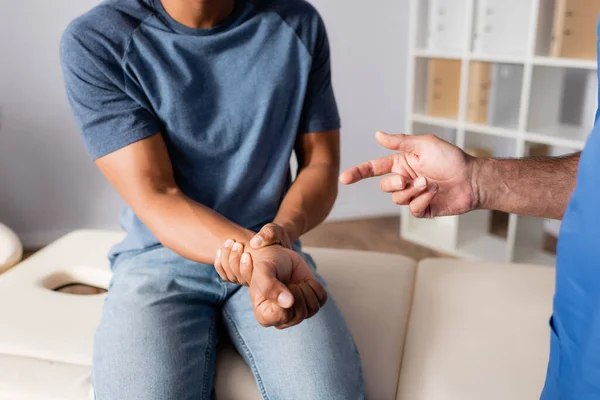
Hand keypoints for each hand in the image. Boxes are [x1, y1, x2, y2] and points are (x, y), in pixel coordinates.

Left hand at [214, 223, 292, 285]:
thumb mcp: (276, 232)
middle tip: (236, 243)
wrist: (275, 241)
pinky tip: (220, 250)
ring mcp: (247, 279)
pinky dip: (220, 264)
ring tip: (229, 242)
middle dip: (233, 259)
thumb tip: (254, 243)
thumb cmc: (277, 236)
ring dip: (226, 259)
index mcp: (268, 274)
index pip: (252, 278)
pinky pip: (226, 275)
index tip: (242, 245)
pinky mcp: (239, 274)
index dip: (244, 266)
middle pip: (240, 278)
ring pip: (231, 277)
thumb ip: (268, 235)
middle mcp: (257, 281)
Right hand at [217, 243, 326, 328]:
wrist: (277, 255)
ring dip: (305, 289)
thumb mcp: (263, 271)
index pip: (281, 317)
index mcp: (264, 316)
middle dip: (296, 292)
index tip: (278, 285)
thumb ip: (269, 287)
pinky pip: (322, 299)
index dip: (283, 300)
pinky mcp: (311, 303)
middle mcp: (281, 319)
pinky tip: (303, 282)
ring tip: (294, 282)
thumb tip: (289, 303)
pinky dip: (315, 286)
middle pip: (300, 315)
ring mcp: (297, 313)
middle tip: (287, 282)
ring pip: (313, 309)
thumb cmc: (267, 264)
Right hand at [339, 131, 476, 217]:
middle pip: (384, 186)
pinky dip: (421, 201)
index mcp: (401, 163)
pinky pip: (412, 209)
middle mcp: (405, 179)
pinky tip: (433, 194)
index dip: (358, 173)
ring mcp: (413, 195)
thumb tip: (377, 134)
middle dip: (395, 183)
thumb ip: (399, 141)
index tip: (344, 178)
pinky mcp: (423, 208)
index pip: (374, 169)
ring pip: (397, 199)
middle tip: (409, 180)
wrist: (472, 179)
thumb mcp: (424, 144)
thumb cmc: (451, 158)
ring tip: (430, 184)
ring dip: (413, 191)